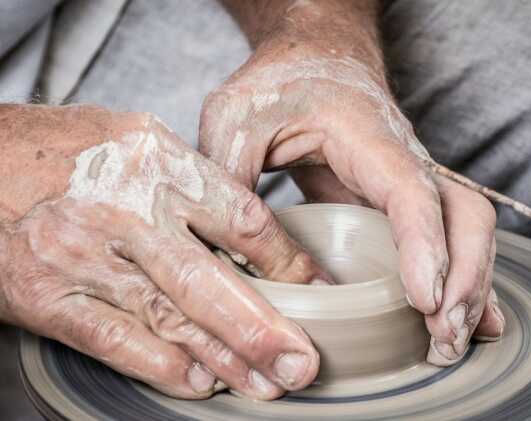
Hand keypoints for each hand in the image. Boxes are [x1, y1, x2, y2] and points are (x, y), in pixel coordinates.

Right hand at [0, 105, 327, 399]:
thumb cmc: (66, 150)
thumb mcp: (138, 140)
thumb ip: (193, 184)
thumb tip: (253, 237)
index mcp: (157, 159)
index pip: (242, 218)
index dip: (286, 262)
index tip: (314, 288)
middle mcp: (125, 209)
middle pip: (211, 280)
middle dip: (263, 329)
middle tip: (303, 363)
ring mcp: (84, 255)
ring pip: (170, 317)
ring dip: (224, 358)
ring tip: (266, 383)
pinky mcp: (49, 295)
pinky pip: (114, 338)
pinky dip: (161, 365)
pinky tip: (200, 382)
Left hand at [199, 22, 504, 364]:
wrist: (313, 55)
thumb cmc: (278, 81)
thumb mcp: (235, 117)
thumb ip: (229, 177)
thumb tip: (228, 254)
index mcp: (367, 135)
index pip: (412, 191)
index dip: (425, 246)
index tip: (425, 300)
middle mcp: (404, 158)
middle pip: (465, 214)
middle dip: (466, 278)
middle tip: (442, 337)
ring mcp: (410, 179)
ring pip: (468, 229)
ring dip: (470, 286)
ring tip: (450, 343)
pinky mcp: (401, 199)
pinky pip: (448, 235)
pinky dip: (463, 278)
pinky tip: (462, 318)